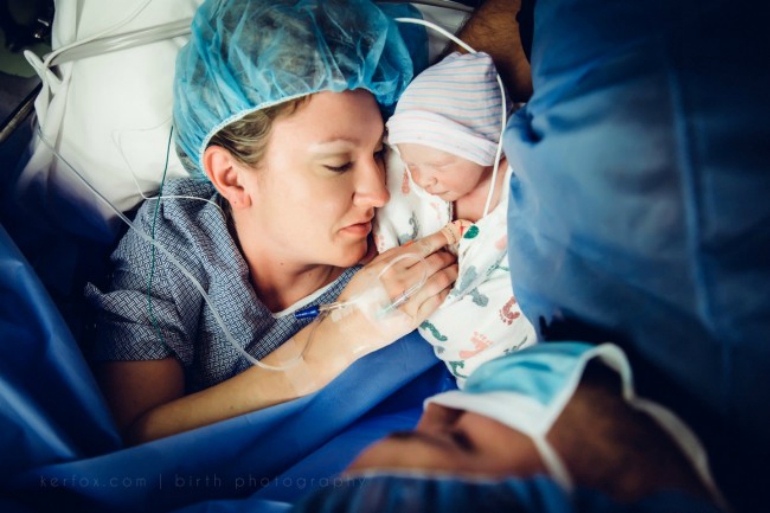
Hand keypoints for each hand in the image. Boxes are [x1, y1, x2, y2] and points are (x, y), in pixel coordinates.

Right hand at [305, 229, 457, 374]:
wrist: (346, 329)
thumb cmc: (355, 298)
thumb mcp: (368, 270)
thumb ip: (390, 257)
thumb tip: (415, 247)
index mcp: (388, 265)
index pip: (422, 247)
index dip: (440, 239)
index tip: (451, 234)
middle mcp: (400, 280)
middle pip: (435, 262)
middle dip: (449, 256)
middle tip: (455, 253)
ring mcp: (408, 300)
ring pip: (440, 280)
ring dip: (452, 272)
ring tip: (457, 268)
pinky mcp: (413, 318)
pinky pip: (436, 300)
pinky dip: (446, 291)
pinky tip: (449, 286)